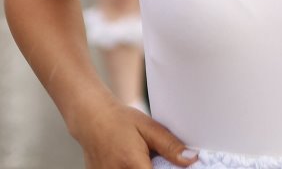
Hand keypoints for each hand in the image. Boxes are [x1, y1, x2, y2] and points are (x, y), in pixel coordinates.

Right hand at [70, 98, 195, 168]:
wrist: (90, 117)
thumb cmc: (120, 120)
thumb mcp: (148, 127)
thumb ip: (170, 146)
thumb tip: (191, 160)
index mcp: (133, 164)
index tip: (168, 166)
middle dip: (154, 168)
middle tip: (151, 158)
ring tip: (141, 158)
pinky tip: (130, 161)